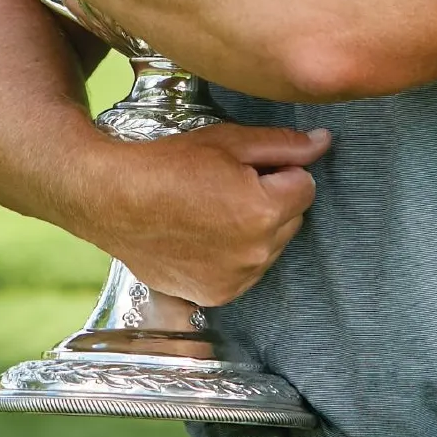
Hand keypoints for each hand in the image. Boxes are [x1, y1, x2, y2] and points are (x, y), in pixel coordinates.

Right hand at [80, 122, 331, 306]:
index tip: (249, 167)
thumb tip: (325, 142)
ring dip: (256, 230)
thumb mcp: (230, 141)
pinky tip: (204, 235)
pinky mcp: (215, 295)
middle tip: (228, 184)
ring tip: (213, 209)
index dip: (281, 171)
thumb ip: (284, 144)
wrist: (112, 199)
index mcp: (265, 211)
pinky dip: (235, 255)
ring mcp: (236, 279)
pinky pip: (247, 271)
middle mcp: (256, 252)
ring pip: (271, 247)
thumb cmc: (169, 164)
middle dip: (273, 200)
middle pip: (292, 219)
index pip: (306, 186)